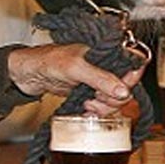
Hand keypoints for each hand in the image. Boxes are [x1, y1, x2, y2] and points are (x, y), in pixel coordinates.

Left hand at [7, 43, 146, 115]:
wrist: (30, 74)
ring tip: (87, 103)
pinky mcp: (90, 91)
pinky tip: (86, 111)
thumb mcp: (76, 68)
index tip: (119, 89)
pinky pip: (103, 106)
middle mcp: (106, 64)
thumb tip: (123, 90)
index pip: (134, 63)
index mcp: (106, 51)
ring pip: (116, 99)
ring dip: (103, 107)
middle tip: (95, 97)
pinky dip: (96, 112)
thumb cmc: (48, 60)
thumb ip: (100, 78)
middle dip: (112, 98)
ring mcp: (99, 79)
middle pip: (127, 87)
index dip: (130, 79)